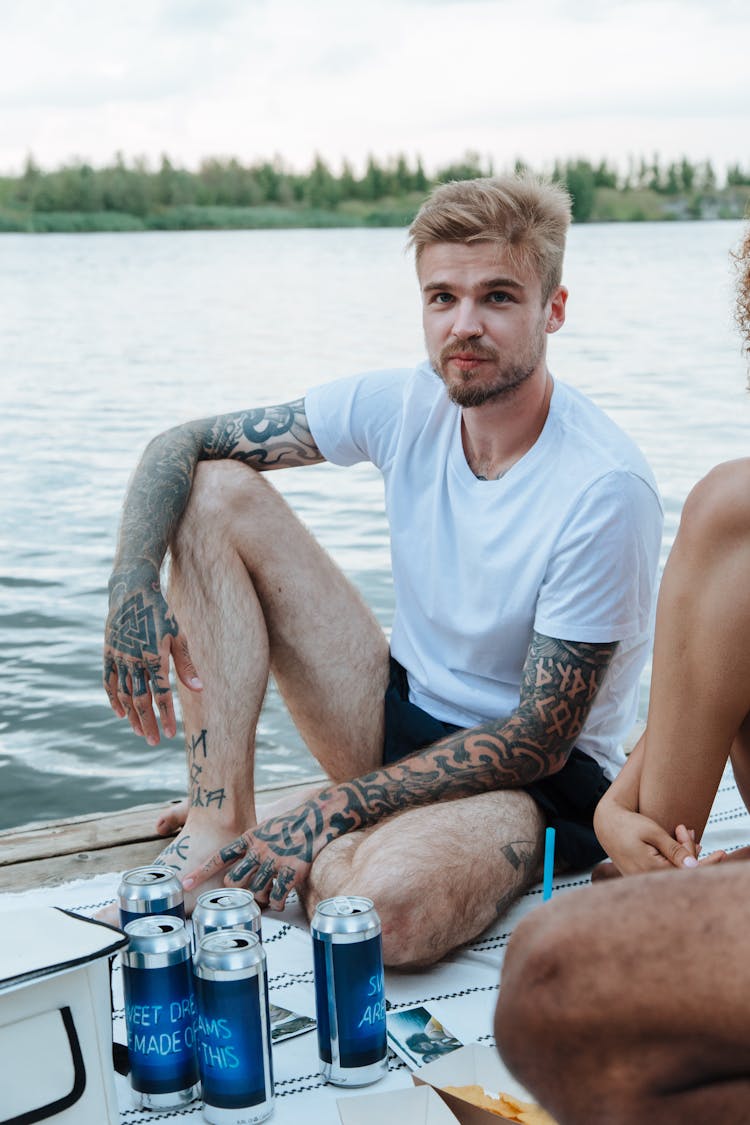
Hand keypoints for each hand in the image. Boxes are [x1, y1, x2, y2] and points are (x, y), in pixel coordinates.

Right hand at [103, 562, 201, 742]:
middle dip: (148, 723)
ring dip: (131, 716)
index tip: (171, 734)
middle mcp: (134, 659)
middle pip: (140, 700)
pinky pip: (108, 682)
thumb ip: (187, 664)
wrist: (132, 592)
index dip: (166, 716)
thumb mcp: (178, 635)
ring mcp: (118, 657)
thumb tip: (200, 690)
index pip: (161, 694)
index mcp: (155, 656)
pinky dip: (113, 699)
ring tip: (139, 732)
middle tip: (154, 742)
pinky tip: (120, 713)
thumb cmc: (161, 614)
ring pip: (123, 694)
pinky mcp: (108, 653)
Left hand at [183, 799, 327, 909]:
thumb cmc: (288, 825)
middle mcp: (259, 850)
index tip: (184, 883)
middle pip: (235, 880)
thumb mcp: (262, 828)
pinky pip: (277, 897)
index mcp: (249, 838)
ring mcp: (275, 862)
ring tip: (267, 894)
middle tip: (244, 892)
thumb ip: (248, 845)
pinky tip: (279, 901)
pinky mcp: (292, 873)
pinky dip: (277, 903)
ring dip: (259, 897)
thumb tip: (234, 861)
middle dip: (237, 890)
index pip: (219, 856)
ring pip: (255, 892)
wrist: (315, 819)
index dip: (201, 871)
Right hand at [594, 795, 699, 875]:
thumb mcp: (652, 832)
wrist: (605, 824)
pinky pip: (664, 873)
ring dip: (683, 855)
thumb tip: (693, 866)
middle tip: (686, 829)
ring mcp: (642, 880)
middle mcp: (647, 879)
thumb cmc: (629, 824)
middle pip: (682, 874)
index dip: (707, 864)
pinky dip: (674, 860)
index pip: (687, 872)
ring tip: (681, 832)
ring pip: (673, 873)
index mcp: (651, 870)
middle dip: (691, 852)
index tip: (721, 853)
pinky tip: (678, 848)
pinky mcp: (640, 876)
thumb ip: (673, 850)